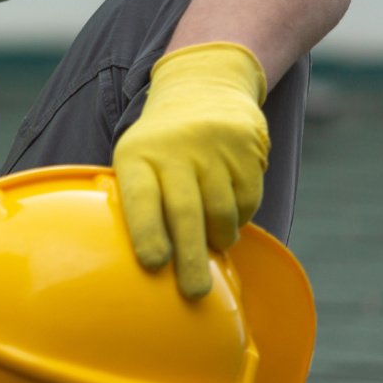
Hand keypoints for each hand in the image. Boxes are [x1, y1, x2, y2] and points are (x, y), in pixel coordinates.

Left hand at [112, 42, 269, 298]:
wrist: (204, 89)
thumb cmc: (161, 145)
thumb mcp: (137, 159)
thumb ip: (141, 202)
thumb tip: (150, 269)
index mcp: (136, 155)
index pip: (140, 196)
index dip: (146, 230)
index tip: (153, 263)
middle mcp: (174, 151)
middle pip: (185, 212)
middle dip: (190, 258)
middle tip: (195, 293)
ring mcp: (212, 151)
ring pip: (220, 213)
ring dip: (219, 238)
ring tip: (214, 243)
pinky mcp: (245, 151)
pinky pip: (245, 203)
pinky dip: (238, 218)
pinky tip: (228, 209)